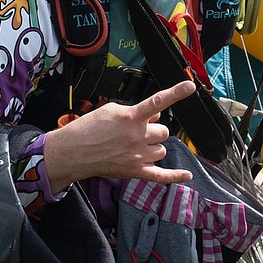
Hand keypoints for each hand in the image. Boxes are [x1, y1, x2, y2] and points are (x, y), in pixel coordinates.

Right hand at [43, 81, 196, 189]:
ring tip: (134, 146)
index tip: (190, 86)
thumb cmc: (88, 128)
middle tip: (135, 132)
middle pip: (162, 131)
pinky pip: (161, 175)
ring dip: (153, 147)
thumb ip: (136, 110)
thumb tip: (156, 115)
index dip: (176, 93)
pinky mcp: (135, 171)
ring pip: (162, 149)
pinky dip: (175, 176)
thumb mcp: (111, 110)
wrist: (72, 152)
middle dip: (153, 130)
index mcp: (130, 117)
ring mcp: (138, 156)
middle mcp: (137, 136)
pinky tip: (187, 175)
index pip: (158, 102)